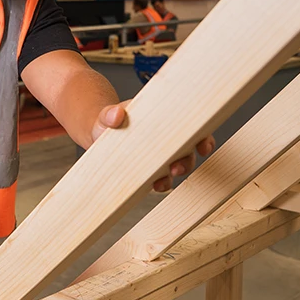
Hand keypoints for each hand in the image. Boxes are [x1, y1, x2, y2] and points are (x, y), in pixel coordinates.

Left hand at [93, 101, 215, 192]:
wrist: (97, 135)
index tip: (202, 145)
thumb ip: (109, 115)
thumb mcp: (107, 116)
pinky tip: (156, 185)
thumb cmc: (107, 122)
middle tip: (176, 167)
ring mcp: (160, 156)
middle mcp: (168, 138)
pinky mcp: (150, 170)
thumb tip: (116, 114)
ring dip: (175, 174)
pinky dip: (162, 184)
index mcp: (164, 120)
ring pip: (178, 166)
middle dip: (187, 161)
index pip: (190, 126)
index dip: (202, 137)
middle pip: (188, 150)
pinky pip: (163, 179)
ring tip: (162, 181)